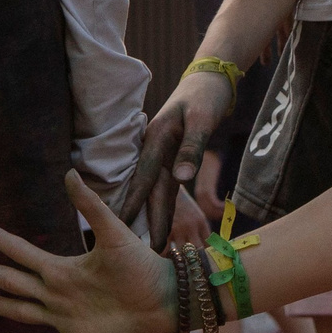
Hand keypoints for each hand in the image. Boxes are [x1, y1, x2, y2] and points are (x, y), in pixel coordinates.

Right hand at [0, 171, 176, 332]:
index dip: (2, 243)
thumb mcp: (114, 233)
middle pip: (14, 282)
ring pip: (23, 312)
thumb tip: (69, 173)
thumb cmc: (143, 266)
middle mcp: (60, 294)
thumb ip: (91, 207)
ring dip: (1, 306)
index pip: (24, 254)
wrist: (167, 300)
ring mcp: (65, 320)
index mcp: (66, 269)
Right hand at [114, 68, 233, 248]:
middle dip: (145, 221)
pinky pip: (166, 186)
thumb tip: (181, 179)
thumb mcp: (202, 118)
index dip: (133, 204)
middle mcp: (156, 150)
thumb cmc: (206, 96)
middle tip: (141, 252)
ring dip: (154, 217)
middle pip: (150, 191)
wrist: (210, 80)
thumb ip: (192, 147)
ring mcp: (163, 154)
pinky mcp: (173, 158)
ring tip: (150, 245)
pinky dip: (163, 204)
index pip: (144, 178)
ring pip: (157, 191)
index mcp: (158, 139)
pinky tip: (159, 222)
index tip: (121, 228)